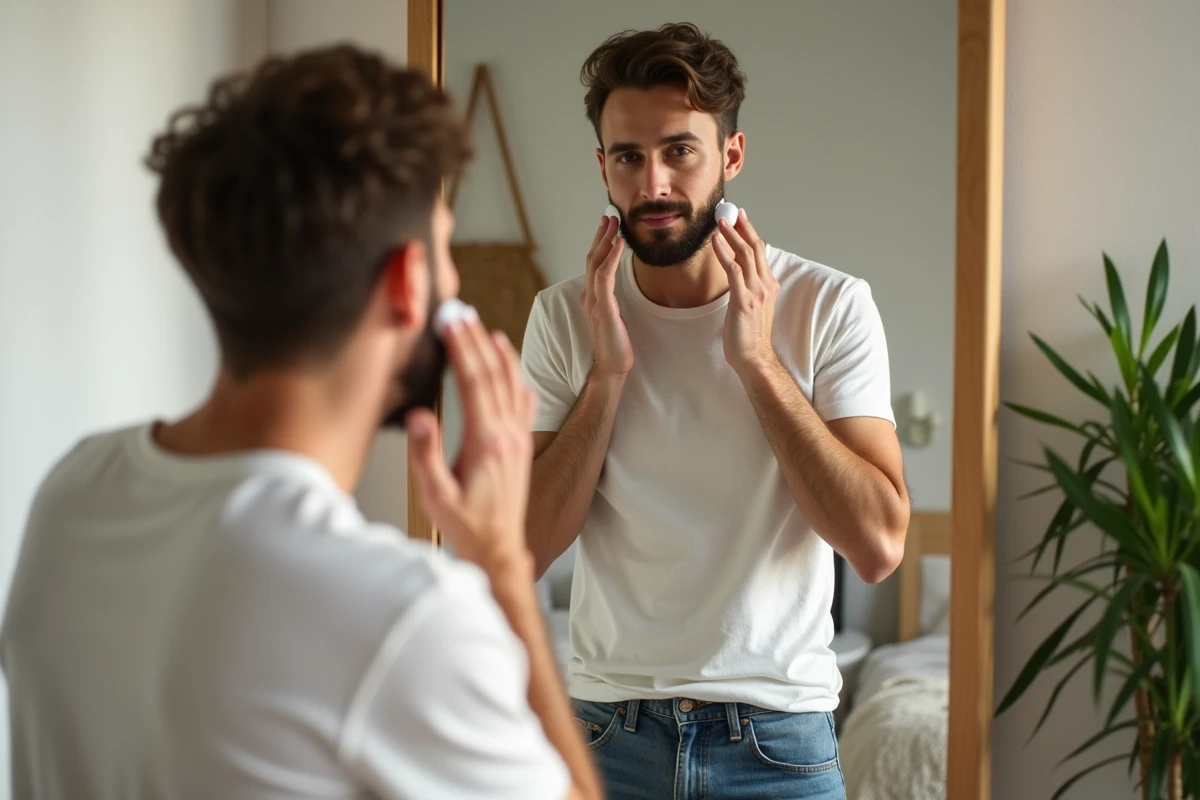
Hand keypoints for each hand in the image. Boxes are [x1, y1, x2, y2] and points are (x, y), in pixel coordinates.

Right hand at [407, 317, 535, 570]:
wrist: (499, 550)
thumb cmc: (465, 526)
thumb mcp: (436, 495)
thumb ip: (426, 454)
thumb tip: (419, 416)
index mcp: (486, 442)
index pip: (475, 383)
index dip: (463, 349)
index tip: (452, 322)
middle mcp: (507, 435)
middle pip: (494, 375)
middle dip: (476, 340)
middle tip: (461, 313)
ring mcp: (518, 439)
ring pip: (512, 384)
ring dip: (498, 353)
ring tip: (484, 327)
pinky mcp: (521, 446)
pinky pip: (523, 403)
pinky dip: (517, 377)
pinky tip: (513, 364)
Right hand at [580, 215, 632, 377]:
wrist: (611, 366)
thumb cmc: (616, 344)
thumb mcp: (613, 315)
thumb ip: (610, 299)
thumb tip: (615, 286)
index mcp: (591, 297)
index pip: (593, 264)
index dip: (599, 243)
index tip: (607, 226)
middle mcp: (589, 296)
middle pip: (592, 259)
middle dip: (601, 235)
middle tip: (609, 215)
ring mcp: (594, 302)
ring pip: (596, 264)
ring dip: (605, 241)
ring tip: (614, 223)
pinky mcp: (603, 308)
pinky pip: (604, 278)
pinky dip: (611, 258)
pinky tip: (618, 244)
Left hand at [712, 208, 780, 375]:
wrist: (754, 357)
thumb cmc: (750, 336)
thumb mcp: (754, 307)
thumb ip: (749, 289)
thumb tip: (738, 275)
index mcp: (769, 286)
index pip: (761, 252)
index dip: (750, 232)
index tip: (741, 218)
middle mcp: (765, 285)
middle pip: (755, 248)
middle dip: (742, 227)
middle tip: (730, 211)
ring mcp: (756, 292)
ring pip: (745, 254)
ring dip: (732, 235)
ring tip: (720, 221)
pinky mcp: (743, 300)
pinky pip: (733, 270)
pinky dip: (724, 253)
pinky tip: (715, 242)